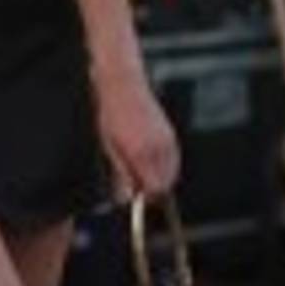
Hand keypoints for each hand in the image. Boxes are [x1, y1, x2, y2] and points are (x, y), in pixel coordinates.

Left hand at [94, 69, 180, 201]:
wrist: (123, 85)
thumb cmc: (112, 114)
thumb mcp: (110, 147)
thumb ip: (122, 174)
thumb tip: (127, 196)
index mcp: (141, 153)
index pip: (155, 188)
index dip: (147, 197)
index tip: (138, 199)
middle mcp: (158, 148)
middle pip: (167, 183)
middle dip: (155, 190)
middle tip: (139, 189)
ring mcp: (167, 140)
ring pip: (173, 172)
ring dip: (161, 177)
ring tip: (141, 172)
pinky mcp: (170, 133)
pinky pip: (174, 159)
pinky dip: (167, 166)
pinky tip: (151, 161)